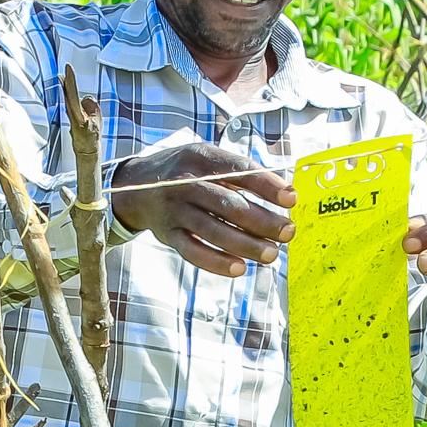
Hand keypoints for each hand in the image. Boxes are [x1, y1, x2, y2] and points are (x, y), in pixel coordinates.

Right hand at [109, 135, 292, 274]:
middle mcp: (185, 182)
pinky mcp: (167, 234)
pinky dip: (216, 261)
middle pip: (228, 204)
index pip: (238, 170)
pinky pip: (193, 251)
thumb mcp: (207, 159)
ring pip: (213, 230)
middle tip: (288, 232)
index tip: (291, 199)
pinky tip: (239, 268)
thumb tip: (285, 195)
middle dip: (262, 220)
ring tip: (271, 253)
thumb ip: (241, 173)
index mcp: (201, 158)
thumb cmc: (186, 172)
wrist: (135, 186)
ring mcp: (174, 210)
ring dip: (245, 244)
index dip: (266, 185)